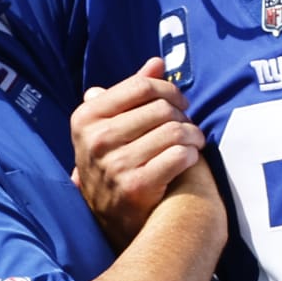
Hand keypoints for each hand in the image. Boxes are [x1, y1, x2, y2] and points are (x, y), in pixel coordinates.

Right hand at [71, 56, 205, 247]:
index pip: (141, 87)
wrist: (108, 218)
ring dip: (194, 136)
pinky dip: (192, 155)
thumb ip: (132, 92)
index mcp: (86, 117)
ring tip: (194, 142)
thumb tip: (158, 62)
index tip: (179, 103)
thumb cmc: (114, 161)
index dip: (169, 91)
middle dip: (183, 116)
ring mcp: (114, 165)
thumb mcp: (111, 125)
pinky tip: (190, 158)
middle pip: (162, 109)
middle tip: (187, 126)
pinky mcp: (135, 187)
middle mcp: (96, 140)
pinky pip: (179, 156)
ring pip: (175, 132)